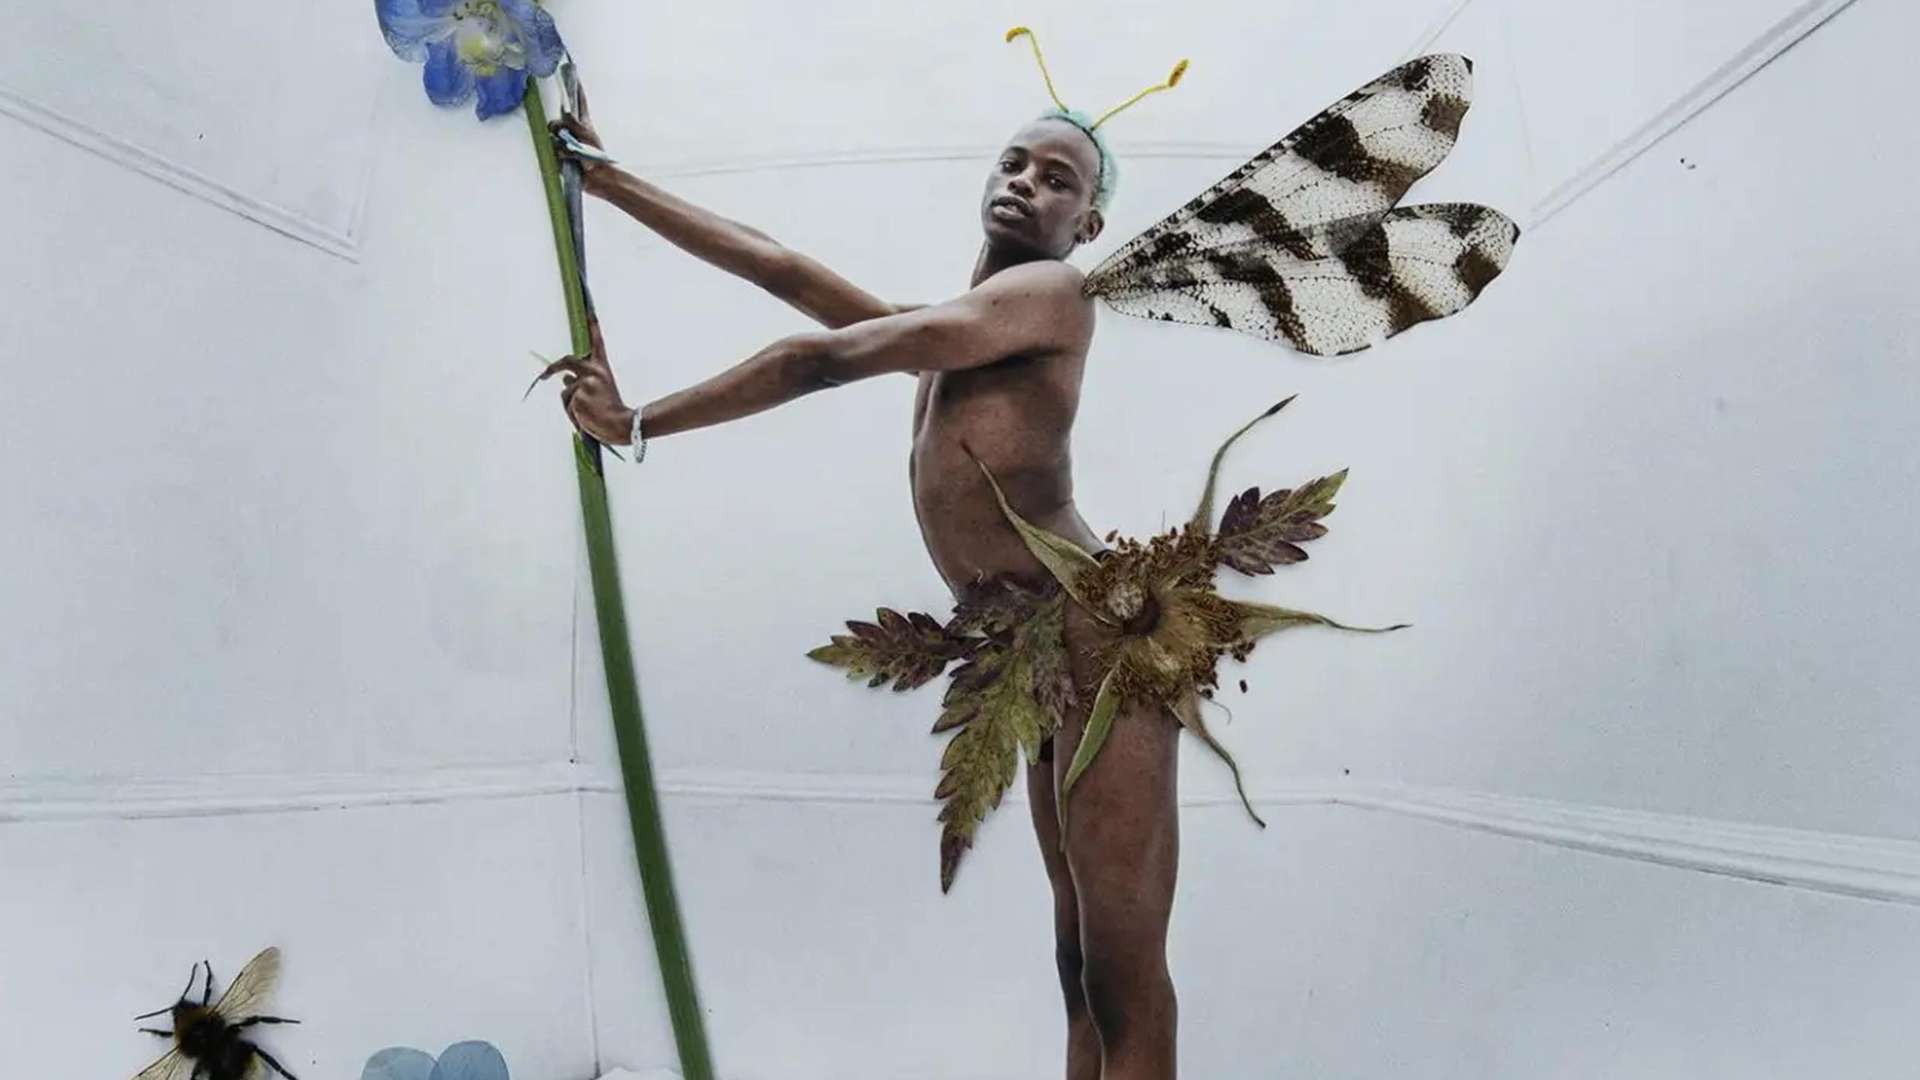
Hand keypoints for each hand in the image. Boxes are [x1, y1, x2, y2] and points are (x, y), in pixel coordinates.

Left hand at [531, 316, 633, 444]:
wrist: (622, 424)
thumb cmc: (612, 411)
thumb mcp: (601, 392)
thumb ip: (583, 382)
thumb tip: (564, 380)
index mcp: (603, 369)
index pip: (597, 342)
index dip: (593, 325)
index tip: (589, 309)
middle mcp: (593, 371)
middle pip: (566, 362)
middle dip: (552, 368)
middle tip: (545, 375)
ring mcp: (584, 383)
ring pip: (565, 392)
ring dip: (571, 404)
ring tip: (588, 413)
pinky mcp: (577, 395)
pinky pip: (567, 405)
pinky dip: (573, 415)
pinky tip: (586, 419)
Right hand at [548, 81, 616, 195]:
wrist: (596, 178)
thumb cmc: (596, 157)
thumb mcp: (587, 136)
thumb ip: (575, 123)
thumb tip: (564, 113)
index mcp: (583, 123)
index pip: (579, 100)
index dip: (575, 87)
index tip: (572, 71)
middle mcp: (573, 130)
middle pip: (557, 121)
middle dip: (558, 127)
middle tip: (564, 135)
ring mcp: (565, 143)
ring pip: (552, 136)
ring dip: (560, 143)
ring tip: (572, 152)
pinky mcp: (559, 155)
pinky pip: (551, 150)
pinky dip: (558, 154)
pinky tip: (567, 160)